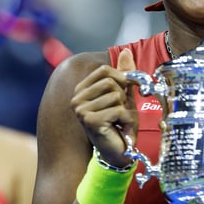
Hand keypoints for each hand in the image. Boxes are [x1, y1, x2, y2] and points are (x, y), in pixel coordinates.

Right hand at [71, 48, 137, 166]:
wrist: (119, 152)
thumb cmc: (120, 123)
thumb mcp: (124, 95)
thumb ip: (124, 74)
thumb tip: (126, 51)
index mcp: (82, 90)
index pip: (105, 70)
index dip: (122, 78)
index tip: (126, 93)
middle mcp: (76, 99)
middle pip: (111, 81)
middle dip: (123, 97)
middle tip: (120, 112)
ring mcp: (81, 110)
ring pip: (116, 96)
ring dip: (125, 110)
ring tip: (120, 122)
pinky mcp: (90, 121)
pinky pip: (118, 110)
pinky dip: (126, 120)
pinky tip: (120, 129)